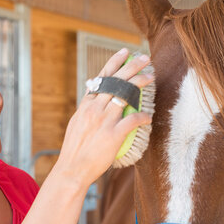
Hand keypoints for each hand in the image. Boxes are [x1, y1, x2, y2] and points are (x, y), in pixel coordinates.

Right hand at [55, 49, 153, 186]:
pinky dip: (142, 117)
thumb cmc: (74, 151)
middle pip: (116, 82)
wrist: (72, 169)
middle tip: (144, 58)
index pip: (102, 79)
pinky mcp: (113, 135)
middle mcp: (94, 109)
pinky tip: (149, 116)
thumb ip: (87, 113)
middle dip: (131, 66)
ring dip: (140, 83)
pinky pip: (132, 121)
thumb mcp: (76, 125)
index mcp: (85, 106)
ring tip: (151, 76)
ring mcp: (104, 121)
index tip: (124, 53)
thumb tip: (95, 104)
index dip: (114, 63)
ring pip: (125, 95)